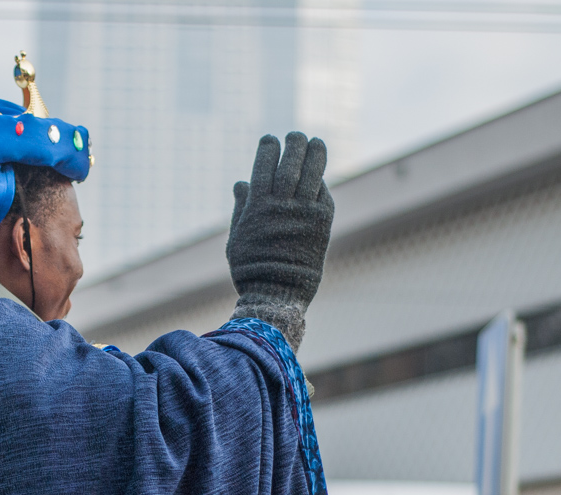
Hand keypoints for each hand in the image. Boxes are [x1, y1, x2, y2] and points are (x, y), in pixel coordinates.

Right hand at [226, 132, 333, 350]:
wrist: (276, 292)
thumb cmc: (251, 268)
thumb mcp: (237, 237)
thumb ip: (241, 208)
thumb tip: (240, 183)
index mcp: (258, 206)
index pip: (264, 166)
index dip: (268, 149)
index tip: (270, 139)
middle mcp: (282, 205)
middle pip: (291, 164)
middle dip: (294, 145)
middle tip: (296, 135)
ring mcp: (304, 213)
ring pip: (312, 173)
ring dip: (315, 154)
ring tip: (316, 142)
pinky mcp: (322, 223)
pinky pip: (323, 195)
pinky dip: (320, 184)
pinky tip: (318, 178)